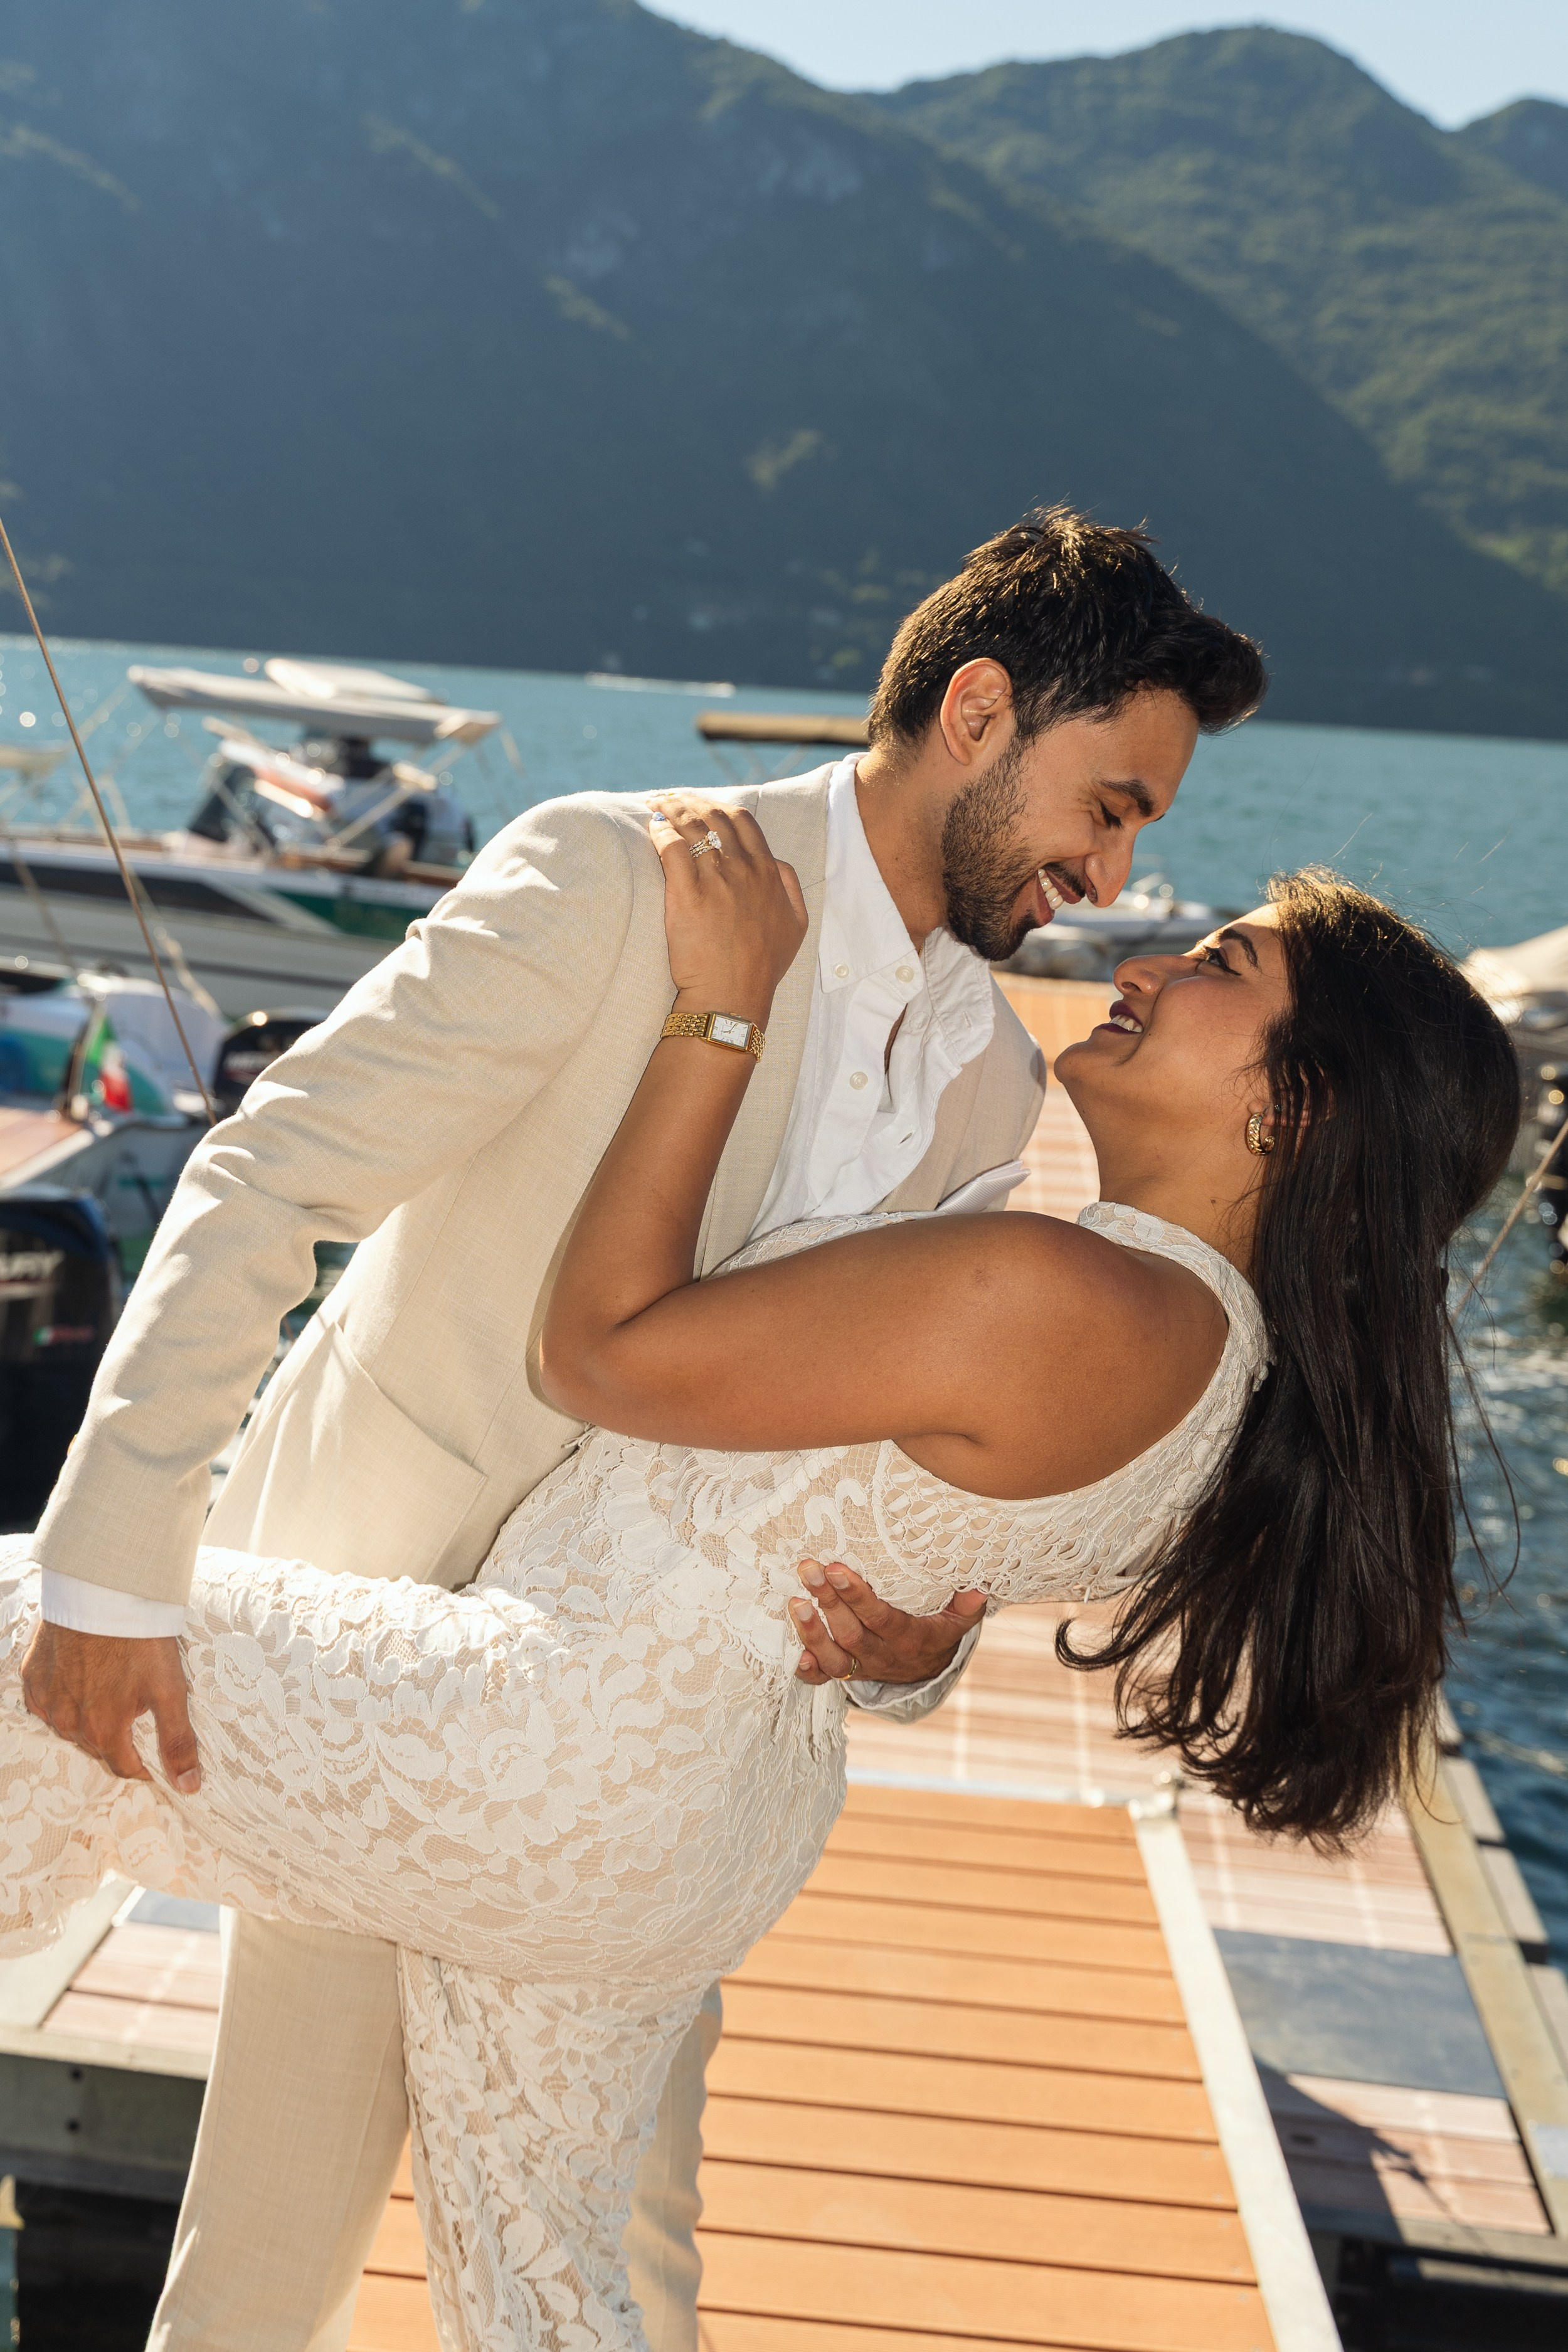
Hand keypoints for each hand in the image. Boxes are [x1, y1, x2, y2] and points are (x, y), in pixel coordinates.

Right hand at [22, 1622, 200, 1792]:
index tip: (154, 1761)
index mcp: (103, 1730)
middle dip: (117, 1739)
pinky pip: (47, 1701)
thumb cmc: (139, 1640)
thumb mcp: (169, 1691)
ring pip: (69, 1726)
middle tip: (135, 1715)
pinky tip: (79, 1681)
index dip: (143, 1766)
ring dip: (89, 1719)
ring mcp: (47, 1698)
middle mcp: (68, 1722)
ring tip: (110, 1694)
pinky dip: (63, 1698)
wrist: (102, 1593)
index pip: (124, 1766)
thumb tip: (188, 1787)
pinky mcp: (33, 1674)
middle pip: (97, 1745)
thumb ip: (177, 1742)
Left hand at [647, 792, 806, 1019]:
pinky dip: (660, 831)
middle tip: (670, 798)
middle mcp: (744, 870)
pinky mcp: (687, 896)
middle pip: (714, 816)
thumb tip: (776, 862)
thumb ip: (790, 886)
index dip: (717, 805)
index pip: (742, 820)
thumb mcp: (796, 925)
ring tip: (654, 804)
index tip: (700, 804)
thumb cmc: (762, 966)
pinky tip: (651, 827)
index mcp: (769, 872)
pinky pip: (671, 848)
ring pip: (691, 827)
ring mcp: (716, 881)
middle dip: (690, 800)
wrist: (733, 996)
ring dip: (671, 809)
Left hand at [790, 1558, 984, 1685]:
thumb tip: (978, 1589)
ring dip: (811, 1632)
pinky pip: (824, 1680)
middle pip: (851, 1633)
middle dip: (828, 1601)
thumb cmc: (937, 1630)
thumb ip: (967, 1606)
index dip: (857, 1596)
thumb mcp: (958, 1621)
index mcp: (908, 1639)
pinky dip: (808, 1671)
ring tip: (795, 1602)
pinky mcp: (846, 1674)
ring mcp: (862, 1667)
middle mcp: (882, 1655)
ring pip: (833, 1657)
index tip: (837, 1569)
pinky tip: (794, 1656)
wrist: (926, 1669)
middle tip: (809, 1569)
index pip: (880, 1617)